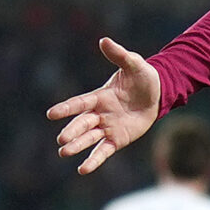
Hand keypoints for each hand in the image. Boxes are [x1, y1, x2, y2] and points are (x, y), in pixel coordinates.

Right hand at [47, 38, 164, 174]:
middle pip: (82, 124)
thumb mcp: (134, 65)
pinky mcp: (117, 140)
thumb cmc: (144, 78)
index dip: (66, 109)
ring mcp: (107, 128)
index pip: (79, 103)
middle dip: (72, 131)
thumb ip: (119, 55)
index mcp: (99, 96)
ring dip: (77, 146)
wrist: (159, 95)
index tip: (50, 114)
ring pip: (89, 139)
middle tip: (61, 140)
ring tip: (64, 153)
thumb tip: (104, 40)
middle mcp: (100, 114)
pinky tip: (82, 169)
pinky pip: (103, 151)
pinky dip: (93, 160)